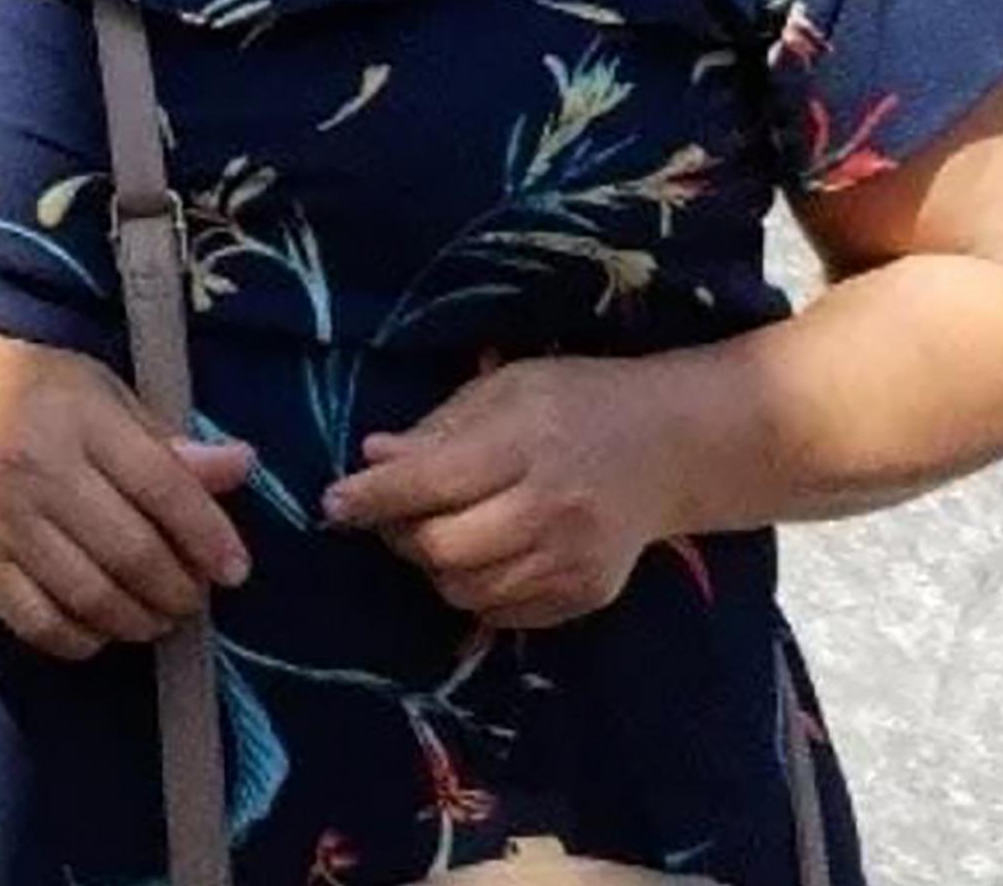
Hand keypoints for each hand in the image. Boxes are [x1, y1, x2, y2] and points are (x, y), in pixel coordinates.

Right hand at [0, 329, 253, 661]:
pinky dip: (84, 640)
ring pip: (89, 597)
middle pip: (129, 552)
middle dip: (179, 588)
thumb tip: (242, 468)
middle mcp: (36, 469)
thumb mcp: (108, 394)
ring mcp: (2, 521)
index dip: (207, 534)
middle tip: (196, 594)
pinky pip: (40, 625)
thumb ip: (170, 441)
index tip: (236, 567)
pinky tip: (106, 625)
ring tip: (160, 613)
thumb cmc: (42, 394)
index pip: (160, 486)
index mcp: (79, 416)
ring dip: (140, 620)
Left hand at [326, 357, 676, 630]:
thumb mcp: (505, 388)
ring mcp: (573, 561)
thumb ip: (439, 427)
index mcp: (526, 443)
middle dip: (400, 537)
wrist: (669, 447)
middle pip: (444, 549)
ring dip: (433, 567)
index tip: (332, 504)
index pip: (433, 481)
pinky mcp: (587, 597)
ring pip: (467, 591)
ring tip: (436, 531)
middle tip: (390, 515)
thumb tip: (371, 456)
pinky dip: (474, 590)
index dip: (374, 496)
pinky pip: (502, 614)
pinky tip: (480, 554)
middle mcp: (552, 509)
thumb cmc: (575, 401)